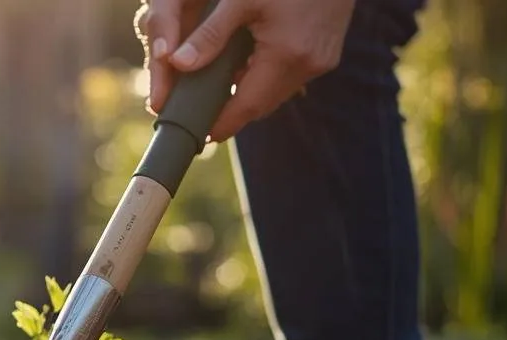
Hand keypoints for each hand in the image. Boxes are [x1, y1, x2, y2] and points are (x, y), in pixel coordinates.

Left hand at [135, 0, 355, 140]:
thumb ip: (211, 34)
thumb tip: (178, 64)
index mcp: (287, 55)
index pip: (248, 106)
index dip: (222, 124)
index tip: (198, 137)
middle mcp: (309, 65)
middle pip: (264, 105)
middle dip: (234, 113)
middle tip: (203, 116)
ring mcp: (322, 61)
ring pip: (278, 93)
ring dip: (252, 95)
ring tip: (221, 93)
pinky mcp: (327, 52)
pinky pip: (292, 77)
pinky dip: (268, 78)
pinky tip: (249, 67)